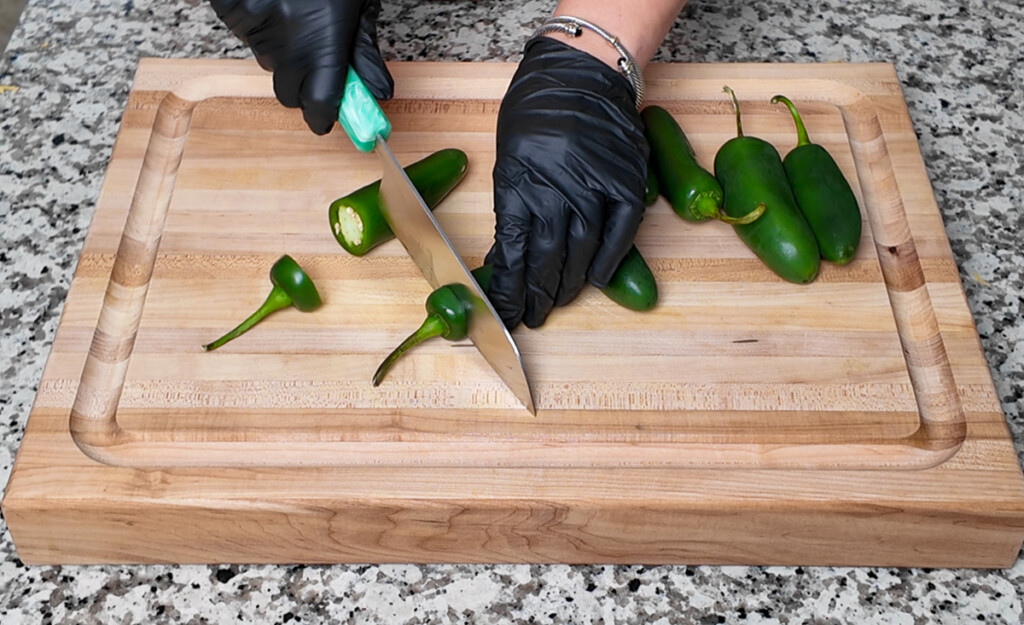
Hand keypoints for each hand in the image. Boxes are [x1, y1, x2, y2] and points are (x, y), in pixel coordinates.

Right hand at [209, 0, 392, 134]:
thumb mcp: (359, 6)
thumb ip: (365, 52)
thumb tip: (379, 93)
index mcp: (322, 40)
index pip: (317, 103)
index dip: (322, 115)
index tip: (326, 118)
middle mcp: (284, 38)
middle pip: (288, 91)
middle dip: (303, 83)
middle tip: (316, 60)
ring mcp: (251, 23)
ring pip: (265, 61)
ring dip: (280, 50)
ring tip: (295, 13)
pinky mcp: (228, 7)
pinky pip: (244, 33)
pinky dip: (259, 24)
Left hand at [487, 37, 648, 328]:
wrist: (582, 74)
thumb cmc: (537, 114)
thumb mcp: (509, 159)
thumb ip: (512, 209)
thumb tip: (507, 259)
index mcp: (519, 182)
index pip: (511, 252)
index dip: (508, 289)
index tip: (504, 313)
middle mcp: (557, 188)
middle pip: (547, 258)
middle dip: (537, 294)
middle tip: (532, 316)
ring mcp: (595, 185)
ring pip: (582, 250)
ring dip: (569, 284)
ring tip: (557, 303)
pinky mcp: (625, 182)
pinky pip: (620, 233)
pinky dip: (608, 261)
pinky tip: (595, 281)